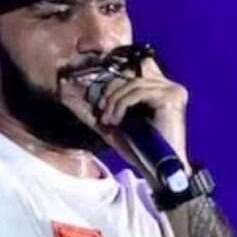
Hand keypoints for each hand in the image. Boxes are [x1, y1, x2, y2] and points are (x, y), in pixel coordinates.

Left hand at [60, 55, 191, 178]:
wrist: (157, 171)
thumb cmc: (139, 150)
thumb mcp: (109, 125)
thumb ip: (90, 108)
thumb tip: (65, 90)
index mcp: (155, 89)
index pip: (132, 66)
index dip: (112, 70)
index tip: (95, 84)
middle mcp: (166, 85)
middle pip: (129, 73)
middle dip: (109, 91)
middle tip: (101, 111)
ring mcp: (171, 89)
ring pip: (131, 83)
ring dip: (114, 102)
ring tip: (109, 121)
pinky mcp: (171, 96)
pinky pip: (138, 92)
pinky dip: (122, 105)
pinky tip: (116, 120)